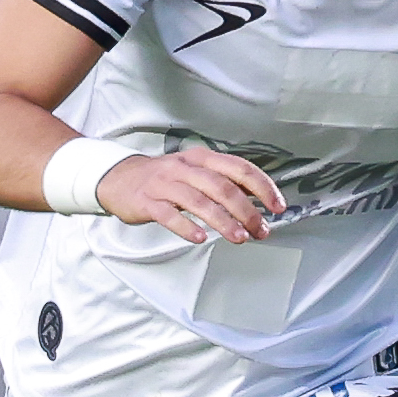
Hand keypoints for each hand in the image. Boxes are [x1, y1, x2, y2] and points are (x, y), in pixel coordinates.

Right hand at [98, 144, 284, 246]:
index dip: (262, 187)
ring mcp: (165, 184)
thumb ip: (223, 182)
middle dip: (246, 210)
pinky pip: (168, 214)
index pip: (239, 168)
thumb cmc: (165, 179)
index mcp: (202, 158)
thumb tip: (258, 201)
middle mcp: (185, 168)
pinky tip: (199, 238)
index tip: (277, 206)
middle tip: (260, 230)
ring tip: (238, 238)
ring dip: (222, 221)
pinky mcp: (147, 201)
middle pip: (222, 187)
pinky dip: (185, 226)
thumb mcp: (195, 172)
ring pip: (199, 201)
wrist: (120, 179)